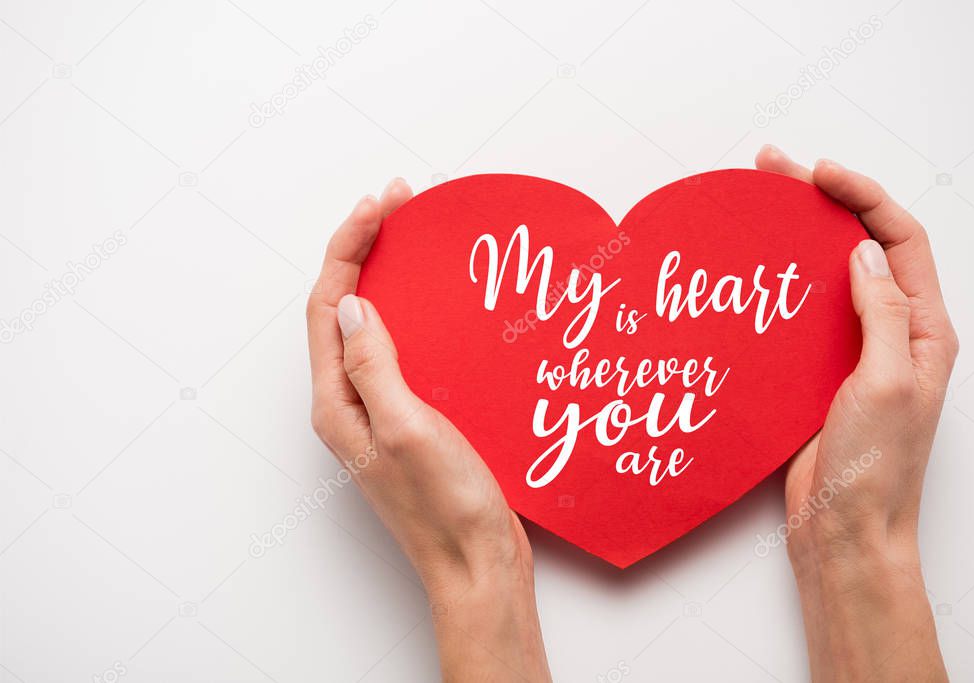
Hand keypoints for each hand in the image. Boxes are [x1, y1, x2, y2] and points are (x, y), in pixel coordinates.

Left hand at [306, 179, 549, 681]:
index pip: (326, 306)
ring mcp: (379, 412)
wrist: (478, 567)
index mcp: (337, 403)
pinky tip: (441, 303)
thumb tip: (350, 303)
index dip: (349, 246)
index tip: (382, 205)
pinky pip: (401, 352)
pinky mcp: (410, 420)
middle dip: (364, 248)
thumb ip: (373, 366)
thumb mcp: (408, 428)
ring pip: (371, 327)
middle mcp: (349, 404)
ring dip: (387, 276)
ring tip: (414, 236)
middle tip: (399, 203)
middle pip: (341, 309)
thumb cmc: (445, 507)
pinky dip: (415, 314)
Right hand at [756, 146, 955, 680]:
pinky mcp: (816, 373)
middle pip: (860, 248)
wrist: (844, 529)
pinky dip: (776, 288)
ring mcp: (852, 352)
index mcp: (924, 330)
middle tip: (775, 171)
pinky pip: (800, 315)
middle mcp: (892, 333)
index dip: (863, 198)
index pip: (899, 242)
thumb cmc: (876, 467)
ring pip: (825, 278)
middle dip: (822, 204)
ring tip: (757, 208)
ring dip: (794, 241)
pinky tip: (748, 276)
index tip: (819, 175)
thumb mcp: (887, 383)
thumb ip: (882, 314)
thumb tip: (861, 252)